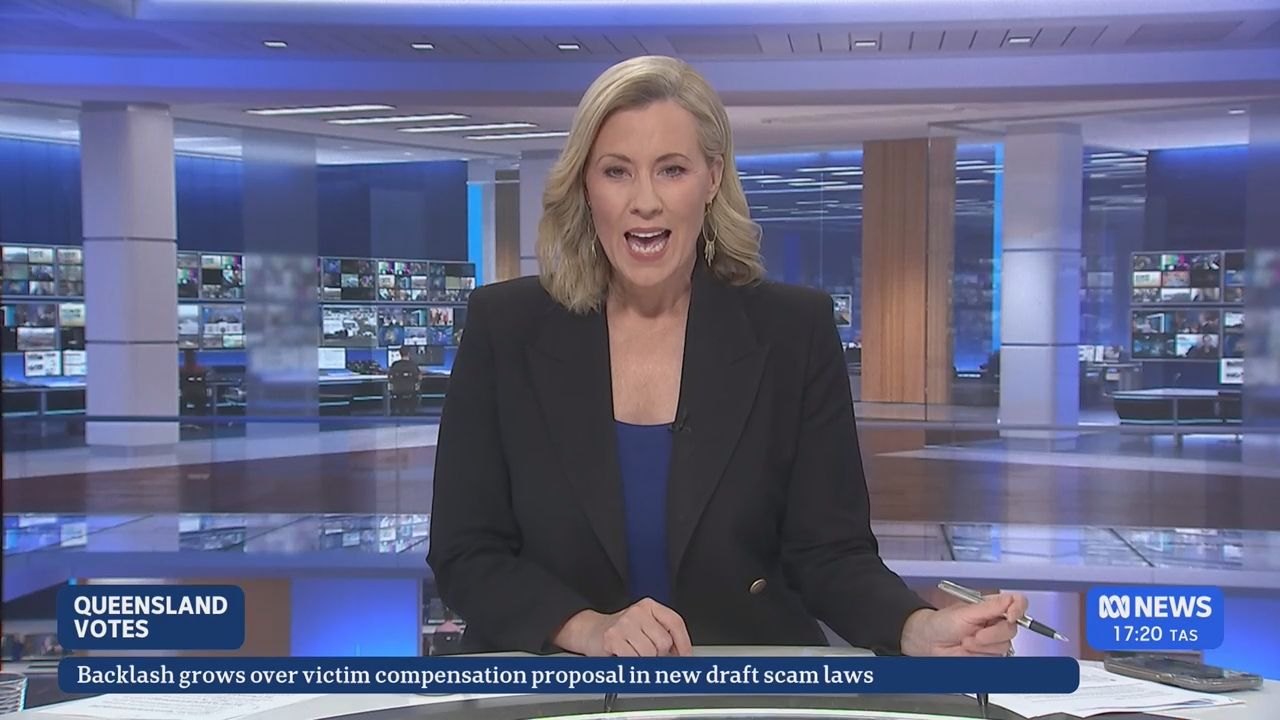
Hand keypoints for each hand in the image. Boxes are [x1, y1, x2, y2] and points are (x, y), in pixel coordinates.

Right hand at [554, 598, 692, 656]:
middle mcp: (638, 612)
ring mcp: (624, 623)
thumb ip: (663, 634)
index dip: (684, 642)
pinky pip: (634, 659)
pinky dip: (631, 662)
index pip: (675, 622)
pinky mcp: (613, 637)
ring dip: (644, 660)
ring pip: (650, 653)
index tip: (686, 655)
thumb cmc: (620, 631)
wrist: (590, 631)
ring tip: (634, 654)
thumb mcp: (644, 625)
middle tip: (649, 654)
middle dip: (659, 654)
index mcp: (649, 606)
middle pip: (664, 641)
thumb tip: (681, 654)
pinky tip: (624, 655)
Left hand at [900, 592, 1027, 655]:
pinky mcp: (990, 655)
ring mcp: (994, 640)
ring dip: (982, 646)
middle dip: (992, 634)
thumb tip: (1011, 599)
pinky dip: (980, 656)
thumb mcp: (965, 612)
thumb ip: (990, 607)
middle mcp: (996, 623)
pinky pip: (996, 658)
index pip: (1018, 603)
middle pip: (1012, 628)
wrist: (930, 643)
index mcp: (992, 607)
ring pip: (1004, 646)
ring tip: (966, 642)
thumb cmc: (942, 623)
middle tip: (974, 634)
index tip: (1009, 616)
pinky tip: (968, 651)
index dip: (1018, 609)